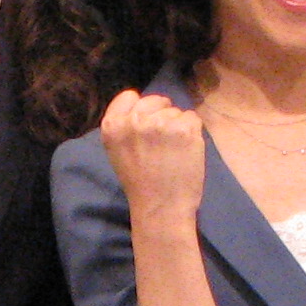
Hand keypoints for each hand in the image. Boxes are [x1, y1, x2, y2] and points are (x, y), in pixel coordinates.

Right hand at [101, 88, 206, 222]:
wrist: (161, 208)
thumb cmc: (140, 184)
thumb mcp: (118, 152)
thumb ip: (125, 127)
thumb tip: (144, 107)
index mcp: (113, 126)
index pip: (128, 97)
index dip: (141, 108)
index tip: (146, 124)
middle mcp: (134, 121)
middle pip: (156, 101)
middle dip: (162, 116)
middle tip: (162, 144)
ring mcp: (160, 123)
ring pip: (176, 112)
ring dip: (178, 127)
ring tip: (173, 153)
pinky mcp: (184, 129)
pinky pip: (192, 119)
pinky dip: (193, 133)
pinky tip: (185, 152)